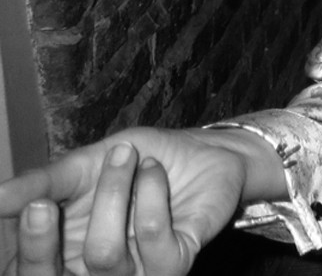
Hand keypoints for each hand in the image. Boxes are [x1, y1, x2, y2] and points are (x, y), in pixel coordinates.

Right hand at [0, 127, 253, 275]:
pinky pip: (151, 235)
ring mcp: (136, 273)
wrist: (203, 150)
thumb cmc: (138, 160)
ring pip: (102, 256)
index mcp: (64, 254)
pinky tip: (155, 170)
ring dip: (113, 193)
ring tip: (129, 157)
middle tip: (45, 201)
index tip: (32, 205)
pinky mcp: (174, 263)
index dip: (26, 246)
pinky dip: (150, 192)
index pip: (27, 272)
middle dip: (41, 242)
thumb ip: (42, 184)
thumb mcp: (83, 164)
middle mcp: (95, 273)